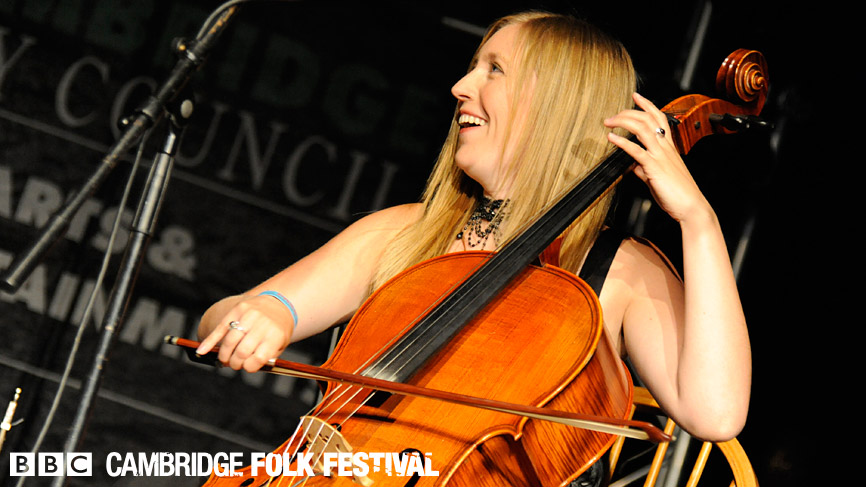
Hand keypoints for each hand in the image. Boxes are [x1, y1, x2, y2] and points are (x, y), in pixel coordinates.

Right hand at [196, 293, 293, 371]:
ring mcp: (250, 315)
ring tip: (225, 359)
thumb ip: (265, 357)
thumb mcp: (279, 345)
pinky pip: (221, 327)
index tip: (246, 367)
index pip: (258, 358)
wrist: (278, 304)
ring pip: (230, 340)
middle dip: (235, 362)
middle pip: (242, 351)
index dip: (249, 367)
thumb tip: (243, 367)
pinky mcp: (239, 309)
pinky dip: (210, 341)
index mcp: (275, 335)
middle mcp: (263, 324)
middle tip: (233, 364)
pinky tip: (201, 351)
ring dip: (224, 354)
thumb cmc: (277, 330)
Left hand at [604, 93, 710, 223]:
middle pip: (648, 119)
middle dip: (629, 112)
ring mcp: (661, 156)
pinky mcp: (654, 167)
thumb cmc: (677, 194)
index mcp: (669, 148)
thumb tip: (634, 166)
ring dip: (623, 122)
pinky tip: (611, 138)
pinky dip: (622, 142)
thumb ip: (645, 170)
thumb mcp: (658, 178)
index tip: (636, 96)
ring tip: (609, 122)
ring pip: (643, 129)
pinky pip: (637, 150)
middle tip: (613, 115)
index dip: (647, 105)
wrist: (691, 207)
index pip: (659, 118)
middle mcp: (666, 148)